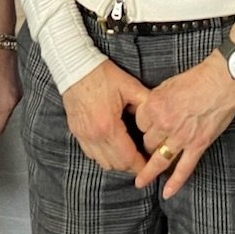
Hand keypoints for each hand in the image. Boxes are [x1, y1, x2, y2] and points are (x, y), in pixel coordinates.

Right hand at [62, 57, 150, 172]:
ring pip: (103, 163)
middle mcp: (94, 136)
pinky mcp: (76, 132)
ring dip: (118, 162)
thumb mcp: (130, 86)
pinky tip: (112, 146)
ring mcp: (83, 136)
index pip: (129, 158)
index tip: (152, 163)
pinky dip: (104, 155)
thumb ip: (146, 104)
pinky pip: (92, 154)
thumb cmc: (102, 75)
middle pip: (117, 165)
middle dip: (132, 165)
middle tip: (144, 158)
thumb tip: (159, 117)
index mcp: (109, 126)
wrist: (75, 68)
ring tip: (129, 153)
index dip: (142, 165)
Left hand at [133, 53, 234, 198]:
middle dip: (149, 143)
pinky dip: (175, 182)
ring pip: (159, 157)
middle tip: (151, 145)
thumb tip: (150, 112)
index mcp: (155, 105)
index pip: (140, 122)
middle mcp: (164, 123)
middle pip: (148, 141)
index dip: (143, 124)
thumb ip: (156, 101)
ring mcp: (181, 136)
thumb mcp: (167, 85)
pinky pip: (184, 168)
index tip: (146, 126)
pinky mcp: (197, 145)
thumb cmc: (197, 78)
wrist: (223, 80)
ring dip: (151, 168)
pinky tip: (167, 193)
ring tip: (141, 180)